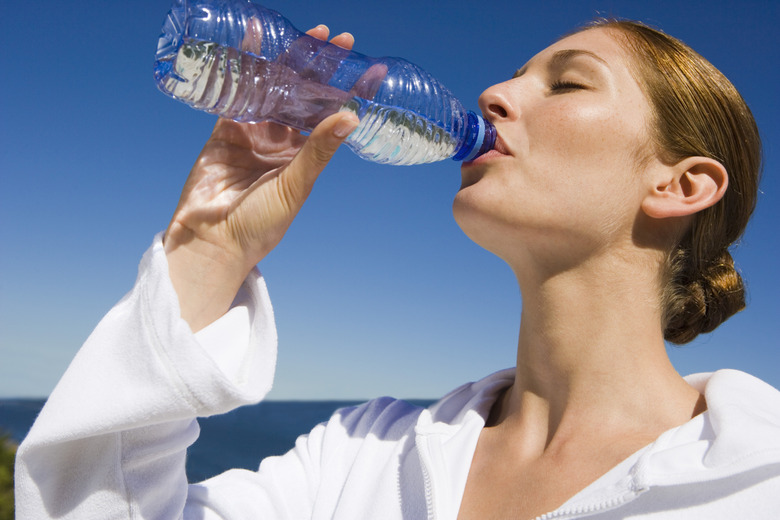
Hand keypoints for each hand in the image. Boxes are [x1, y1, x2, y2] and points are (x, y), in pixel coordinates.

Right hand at [164, 26, 359, 330]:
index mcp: (303, 156)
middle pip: (303, 95)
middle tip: (337, 39)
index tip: (368, 68)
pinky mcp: (225, 128)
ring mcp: (253, 132)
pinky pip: (237, 91)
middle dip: (320, 68)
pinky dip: (246, 64)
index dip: (348, 92)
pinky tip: (256, 38)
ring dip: (289, 60)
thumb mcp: (296, 185)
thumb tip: (351, 116)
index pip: (330, 116)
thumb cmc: (260, 224)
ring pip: (274, 88)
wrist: (212, 240)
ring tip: (309, 34)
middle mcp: (281, 141)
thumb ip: (318, 149)